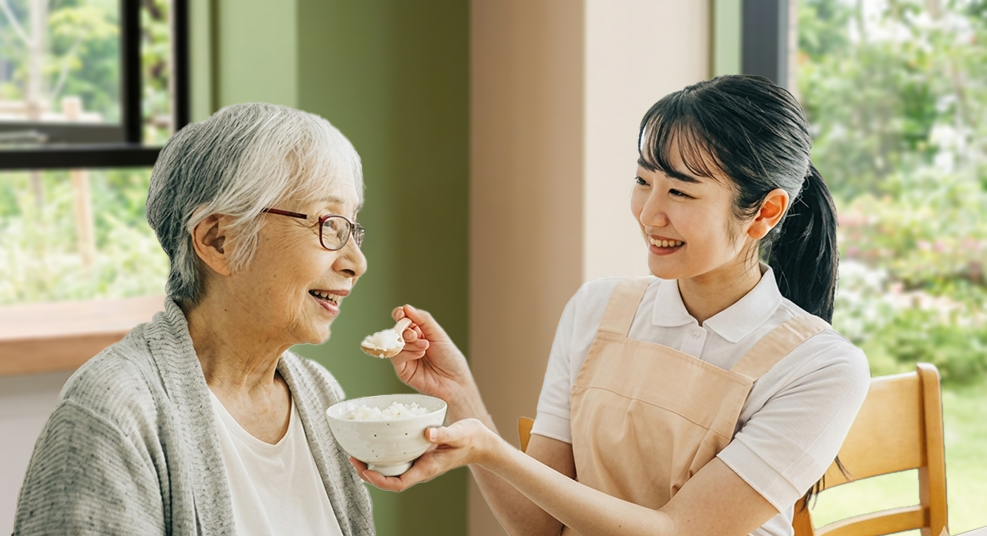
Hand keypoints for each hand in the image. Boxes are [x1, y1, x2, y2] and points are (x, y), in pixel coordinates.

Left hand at [350, 418, 503, 491]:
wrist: (481, 443)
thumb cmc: (471, 439)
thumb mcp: (459, 434)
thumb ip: (444, 434)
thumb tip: (428, 433)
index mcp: (427, 468)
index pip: (397, 484)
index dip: (378, 481)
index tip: (363, 470)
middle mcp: (420, 469)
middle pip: (388, 480)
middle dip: (368, 473)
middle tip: (352, 457)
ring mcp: (419, 463)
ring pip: (391, 470)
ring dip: (374, 465)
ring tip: (358, 452)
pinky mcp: (420, 455)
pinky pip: (398, 460)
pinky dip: (385, 454)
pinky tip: (378, 442)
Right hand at [388, 305, 476, 405]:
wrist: (455, 381)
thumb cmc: (451, 359)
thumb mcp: (438, 334)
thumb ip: (423, 320)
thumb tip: (406, 308)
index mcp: (419, 333)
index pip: (404, 320)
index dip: (400, 315)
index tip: (400, 313)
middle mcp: (410, 344)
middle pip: (397, 330)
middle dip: (404, 330)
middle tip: (415, 334)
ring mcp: (405, 357)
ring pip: (395, 343)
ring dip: (409, 342)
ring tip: (424, 347)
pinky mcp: (403, 370)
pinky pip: (396, 357)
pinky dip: (407, 353)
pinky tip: (420, 354)